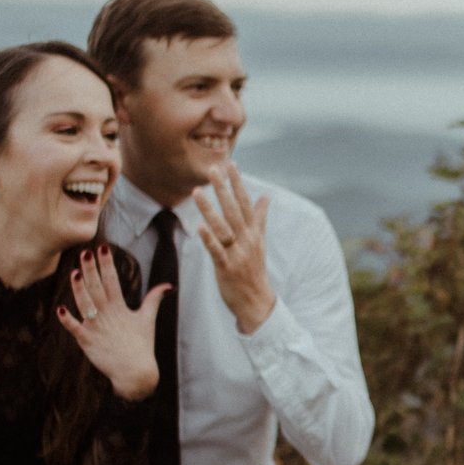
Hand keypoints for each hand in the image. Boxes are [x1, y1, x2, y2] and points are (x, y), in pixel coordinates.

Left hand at [59, 245, 168, 401]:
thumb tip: (168, 285)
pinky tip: (59, 309)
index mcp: (120, 308)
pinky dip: (67, 320)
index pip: (112, 280)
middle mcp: (108, 315)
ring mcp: (97, 328)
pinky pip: (75, 329)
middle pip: (97, 288)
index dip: (106, 263)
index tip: (102, 248)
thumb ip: (154, 299)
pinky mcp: (88, 342)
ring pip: (85, 304)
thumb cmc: (141, 346)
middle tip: (84, 252)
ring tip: (73, 273)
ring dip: (79, 289)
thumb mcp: (148, 320)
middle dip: (90, 269)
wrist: (135, 373)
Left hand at [193, 162, 274, 334]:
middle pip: (234, 210)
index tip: (231, 163)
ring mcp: (237, 254)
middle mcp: (247, 240)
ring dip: (210, 209)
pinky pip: (217, 251)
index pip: (245, 202)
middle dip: (223, 189)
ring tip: (197, 192)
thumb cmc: (255, 269)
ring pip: (223, 227)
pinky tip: (199, 226)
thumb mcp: (259, 241)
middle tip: (212, 169)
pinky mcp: (227, 268)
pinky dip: (209, 239)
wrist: (257, 301)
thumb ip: (260, 218)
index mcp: (253, 232)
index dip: (237, 183)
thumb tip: (266, 197)